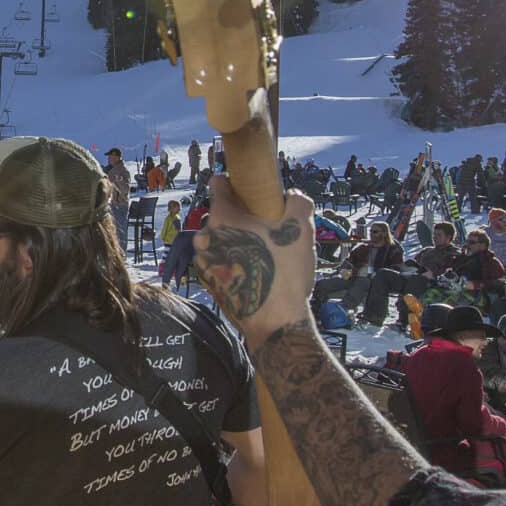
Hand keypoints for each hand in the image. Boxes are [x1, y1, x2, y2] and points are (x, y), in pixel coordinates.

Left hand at [193, 177, 317, 346]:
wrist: (275, 323)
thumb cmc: (285, 273)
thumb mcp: (302, 227)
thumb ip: (297, 200)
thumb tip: (291, 196)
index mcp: (223, 216)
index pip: (219, 183)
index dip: (236, 182)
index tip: (251, 190)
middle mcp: (205, 236)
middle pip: (222, 214)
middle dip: (241, 217)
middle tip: (265, 230)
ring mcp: (202, 260)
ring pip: (219, 239)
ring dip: (235, 240)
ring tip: (262, 254)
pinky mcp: (206, 281)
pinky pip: (218, 260)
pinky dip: (231, 261)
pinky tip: (253, 271)